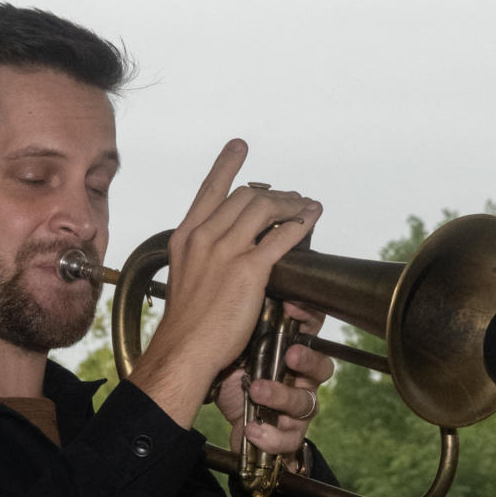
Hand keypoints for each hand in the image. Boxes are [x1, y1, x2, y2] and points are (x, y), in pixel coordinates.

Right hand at [129, 141, 321, 427]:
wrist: (184, 349)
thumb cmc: (185, 324)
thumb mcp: (183, 278)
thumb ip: (200, 259)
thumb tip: (219, 254)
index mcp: (185, 237)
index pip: (209, 191)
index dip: (226, 165)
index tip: (239, 147)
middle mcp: (204, 237)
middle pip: (244, 197)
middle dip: (273, 194)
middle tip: (291, 197)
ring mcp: (225, 251)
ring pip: (264, 209)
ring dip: (290, 204)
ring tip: (305, 205)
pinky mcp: (248, 270)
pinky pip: (282, 236)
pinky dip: (301, 223)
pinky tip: (312, 218)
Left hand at [215, 303, 334, 470]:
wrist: (206, 397)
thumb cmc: (226, 361)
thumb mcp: (236, 331)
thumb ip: (250, 306)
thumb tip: (255, 271)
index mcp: (290, 343)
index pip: (314, 325)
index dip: (309, 315)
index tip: (290, 306)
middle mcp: (297, 373)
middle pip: (322, 366)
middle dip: (308, 360)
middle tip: (290, 354)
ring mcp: (293, 403)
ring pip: (306, 402)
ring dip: (282, 396)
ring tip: (256, 390)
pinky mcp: (282, 432)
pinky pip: (289, 438)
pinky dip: (271, 435)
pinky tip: (252, 428)